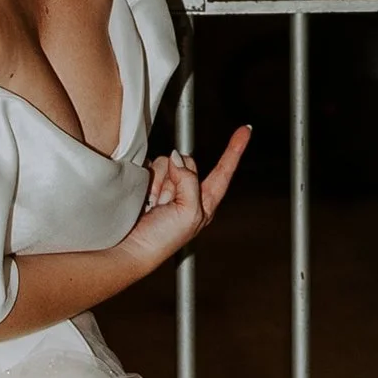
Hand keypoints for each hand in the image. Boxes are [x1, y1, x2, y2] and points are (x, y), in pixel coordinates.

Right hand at [129, 127, 249, 268]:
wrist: (131, 248)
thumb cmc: (162, 239)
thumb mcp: (189, 213)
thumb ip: (189, 181)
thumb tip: (177, 158)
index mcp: (205, 202)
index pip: (224, 171)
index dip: (235, 150)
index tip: (246, 130)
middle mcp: (188, 193)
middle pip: (188, 162)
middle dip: (176, 175)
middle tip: (167, 201)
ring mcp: (167, 188)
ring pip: (167, 162)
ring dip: (159, 181)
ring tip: (154, 204)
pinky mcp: (148, 185)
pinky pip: (150, 166)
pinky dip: (147, 179)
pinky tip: (145, 199)